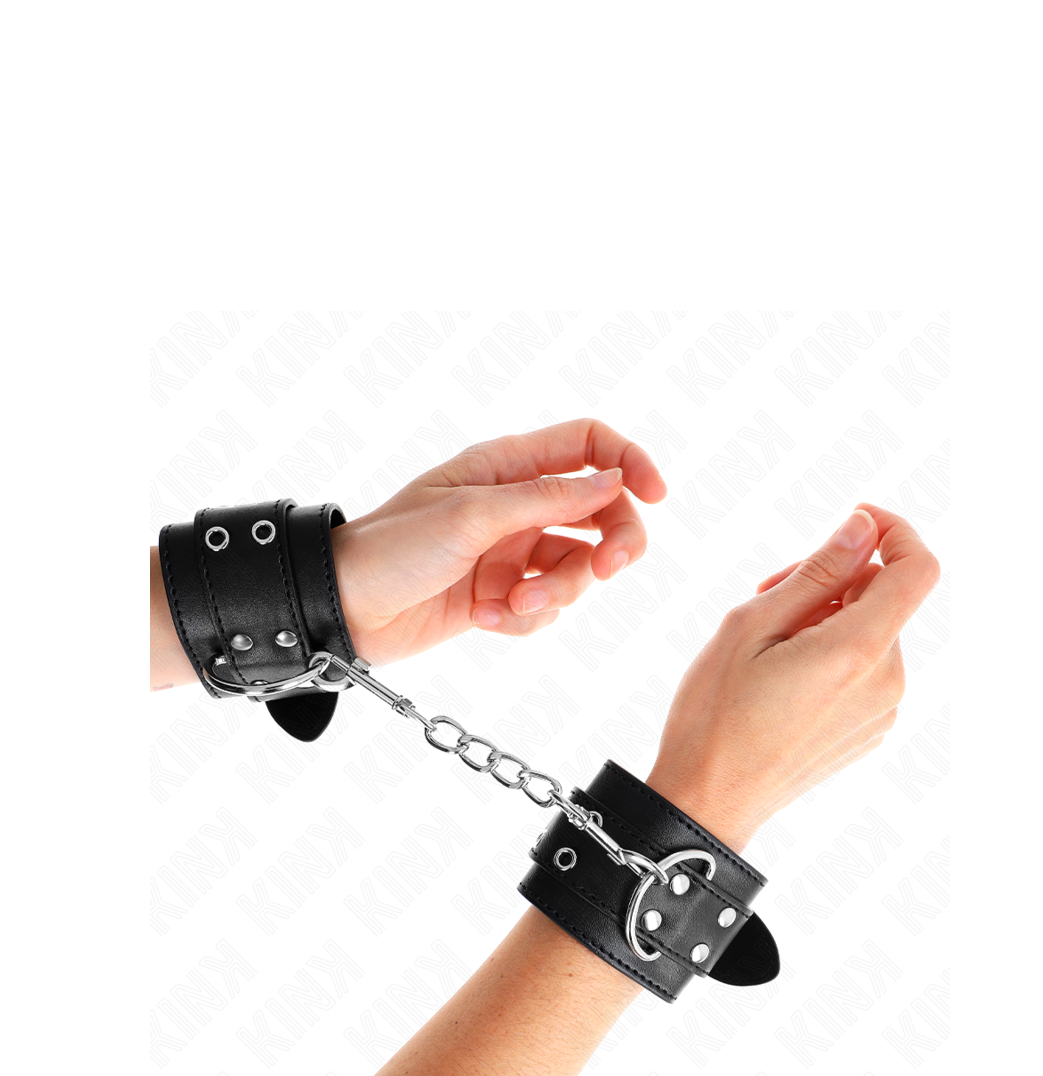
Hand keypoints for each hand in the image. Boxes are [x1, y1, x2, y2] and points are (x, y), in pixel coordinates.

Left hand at [329, 419, 666, 664]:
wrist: (343, 610)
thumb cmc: (393, 549)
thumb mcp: (472, 516)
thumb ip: (547, 499)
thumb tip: (615, 482)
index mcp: (506, 466)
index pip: (589, 445)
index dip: (629, 463)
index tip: (657, 496)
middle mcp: (515, 505)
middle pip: (600, 514)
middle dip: (609, 546)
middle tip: (604, 572)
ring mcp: (510, 552)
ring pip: (575, 570)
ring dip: (552, 595)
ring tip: (508, 607)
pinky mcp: (500, 596)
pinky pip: (544, 610)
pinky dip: (522, 620)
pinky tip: (483, 618)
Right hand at [646, 503, 939, 851]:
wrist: (708, 802)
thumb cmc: (715, 714)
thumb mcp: (751, 625)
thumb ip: (817, 573)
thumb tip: (862, 529)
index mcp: (858, 652)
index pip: (917, 569)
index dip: (894, 531)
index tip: (855, 520)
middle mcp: (886, 683)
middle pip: (884, 598)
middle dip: (836, 577)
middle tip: (769, 589)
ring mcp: (882, 712)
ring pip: (872, 632)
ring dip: (829, 616)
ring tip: (767, 640)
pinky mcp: (869, 730)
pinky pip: (864, 669)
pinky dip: (832, 652)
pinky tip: (781, 673)